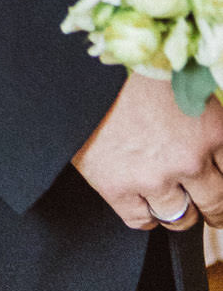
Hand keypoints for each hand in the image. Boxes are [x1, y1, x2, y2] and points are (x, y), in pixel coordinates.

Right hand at [74, 69, 222, 229]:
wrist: (81, 69)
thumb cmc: (134, 70)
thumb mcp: (186, 86)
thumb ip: (207, 125)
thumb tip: (215, 156)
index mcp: (212, 131)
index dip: (222, 179)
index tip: (217, 182)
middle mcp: (188, 160)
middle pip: (216, 206)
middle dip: (214, 209)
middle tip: (209, 208)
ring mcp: (153, 178)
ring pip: (181, 219)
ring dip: (179, 211)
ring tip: (169, 197)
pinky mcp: (117, 188)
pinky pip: (142, 222)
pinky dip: (145, 215)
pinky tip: (142, 200)